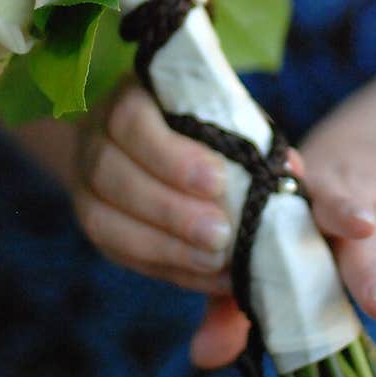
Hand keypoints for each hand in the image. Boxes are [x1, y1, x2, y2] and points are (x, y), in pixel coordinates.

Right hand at [70, 80, 234, 296]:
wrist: (134, 140)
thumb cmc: (189, 119)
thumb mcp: (216, 110)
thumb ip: (247, 134)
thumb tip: (289, 171)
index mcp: (128, 100)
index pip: (133, 124)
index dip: (171, 156)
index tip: (217, 181)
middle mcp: (95, 141)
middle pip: (115, 177)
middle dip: (171, 211)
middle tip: (222, 232)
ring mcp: (86, 187)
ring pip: (108, 223)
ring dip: (167, 247)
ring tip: (216, 260)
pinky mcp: (97, 226)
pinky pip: (124, 254)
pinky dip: (169, 268)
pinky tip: (210, 276)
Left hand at [190, 145, 375, 369]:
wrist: (346, 173)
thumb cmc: (288, 228)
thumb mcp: (259, 258)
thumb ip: (229, 304)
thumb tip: (203, 355)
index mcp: (289, 202)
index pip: (297, 203)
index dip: (314, 214)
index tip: (341, 225)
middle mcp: (337, 201)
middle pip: (351, 227)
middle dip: (366, 265)